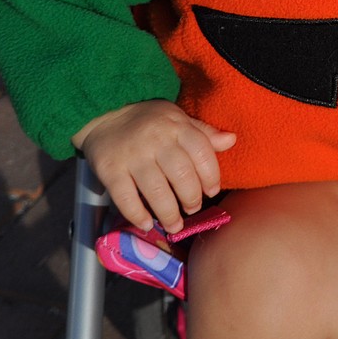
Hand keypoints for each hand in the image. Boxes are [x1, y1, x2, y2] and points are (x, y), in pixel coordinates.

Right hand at [72, 100, 235, 233]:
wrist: (105, 113)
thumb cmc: (150, 122)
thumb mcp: (178, 119)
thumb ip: (203, 133)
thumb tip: (231, 140)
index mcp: (177, 126)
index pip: (202, 152)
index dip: (211, 176)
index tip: (212, 192)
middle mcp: (156, 140)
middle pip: (182, 175)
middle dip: (191, 199)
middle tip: (192, 209)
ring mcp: (132, 155)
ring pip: (156, 191)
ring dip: (168, 213)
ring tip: (174, 225)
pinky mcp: (110, 169)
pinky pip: (125, 198)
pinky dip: (137, 214)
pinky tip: (146, 223)